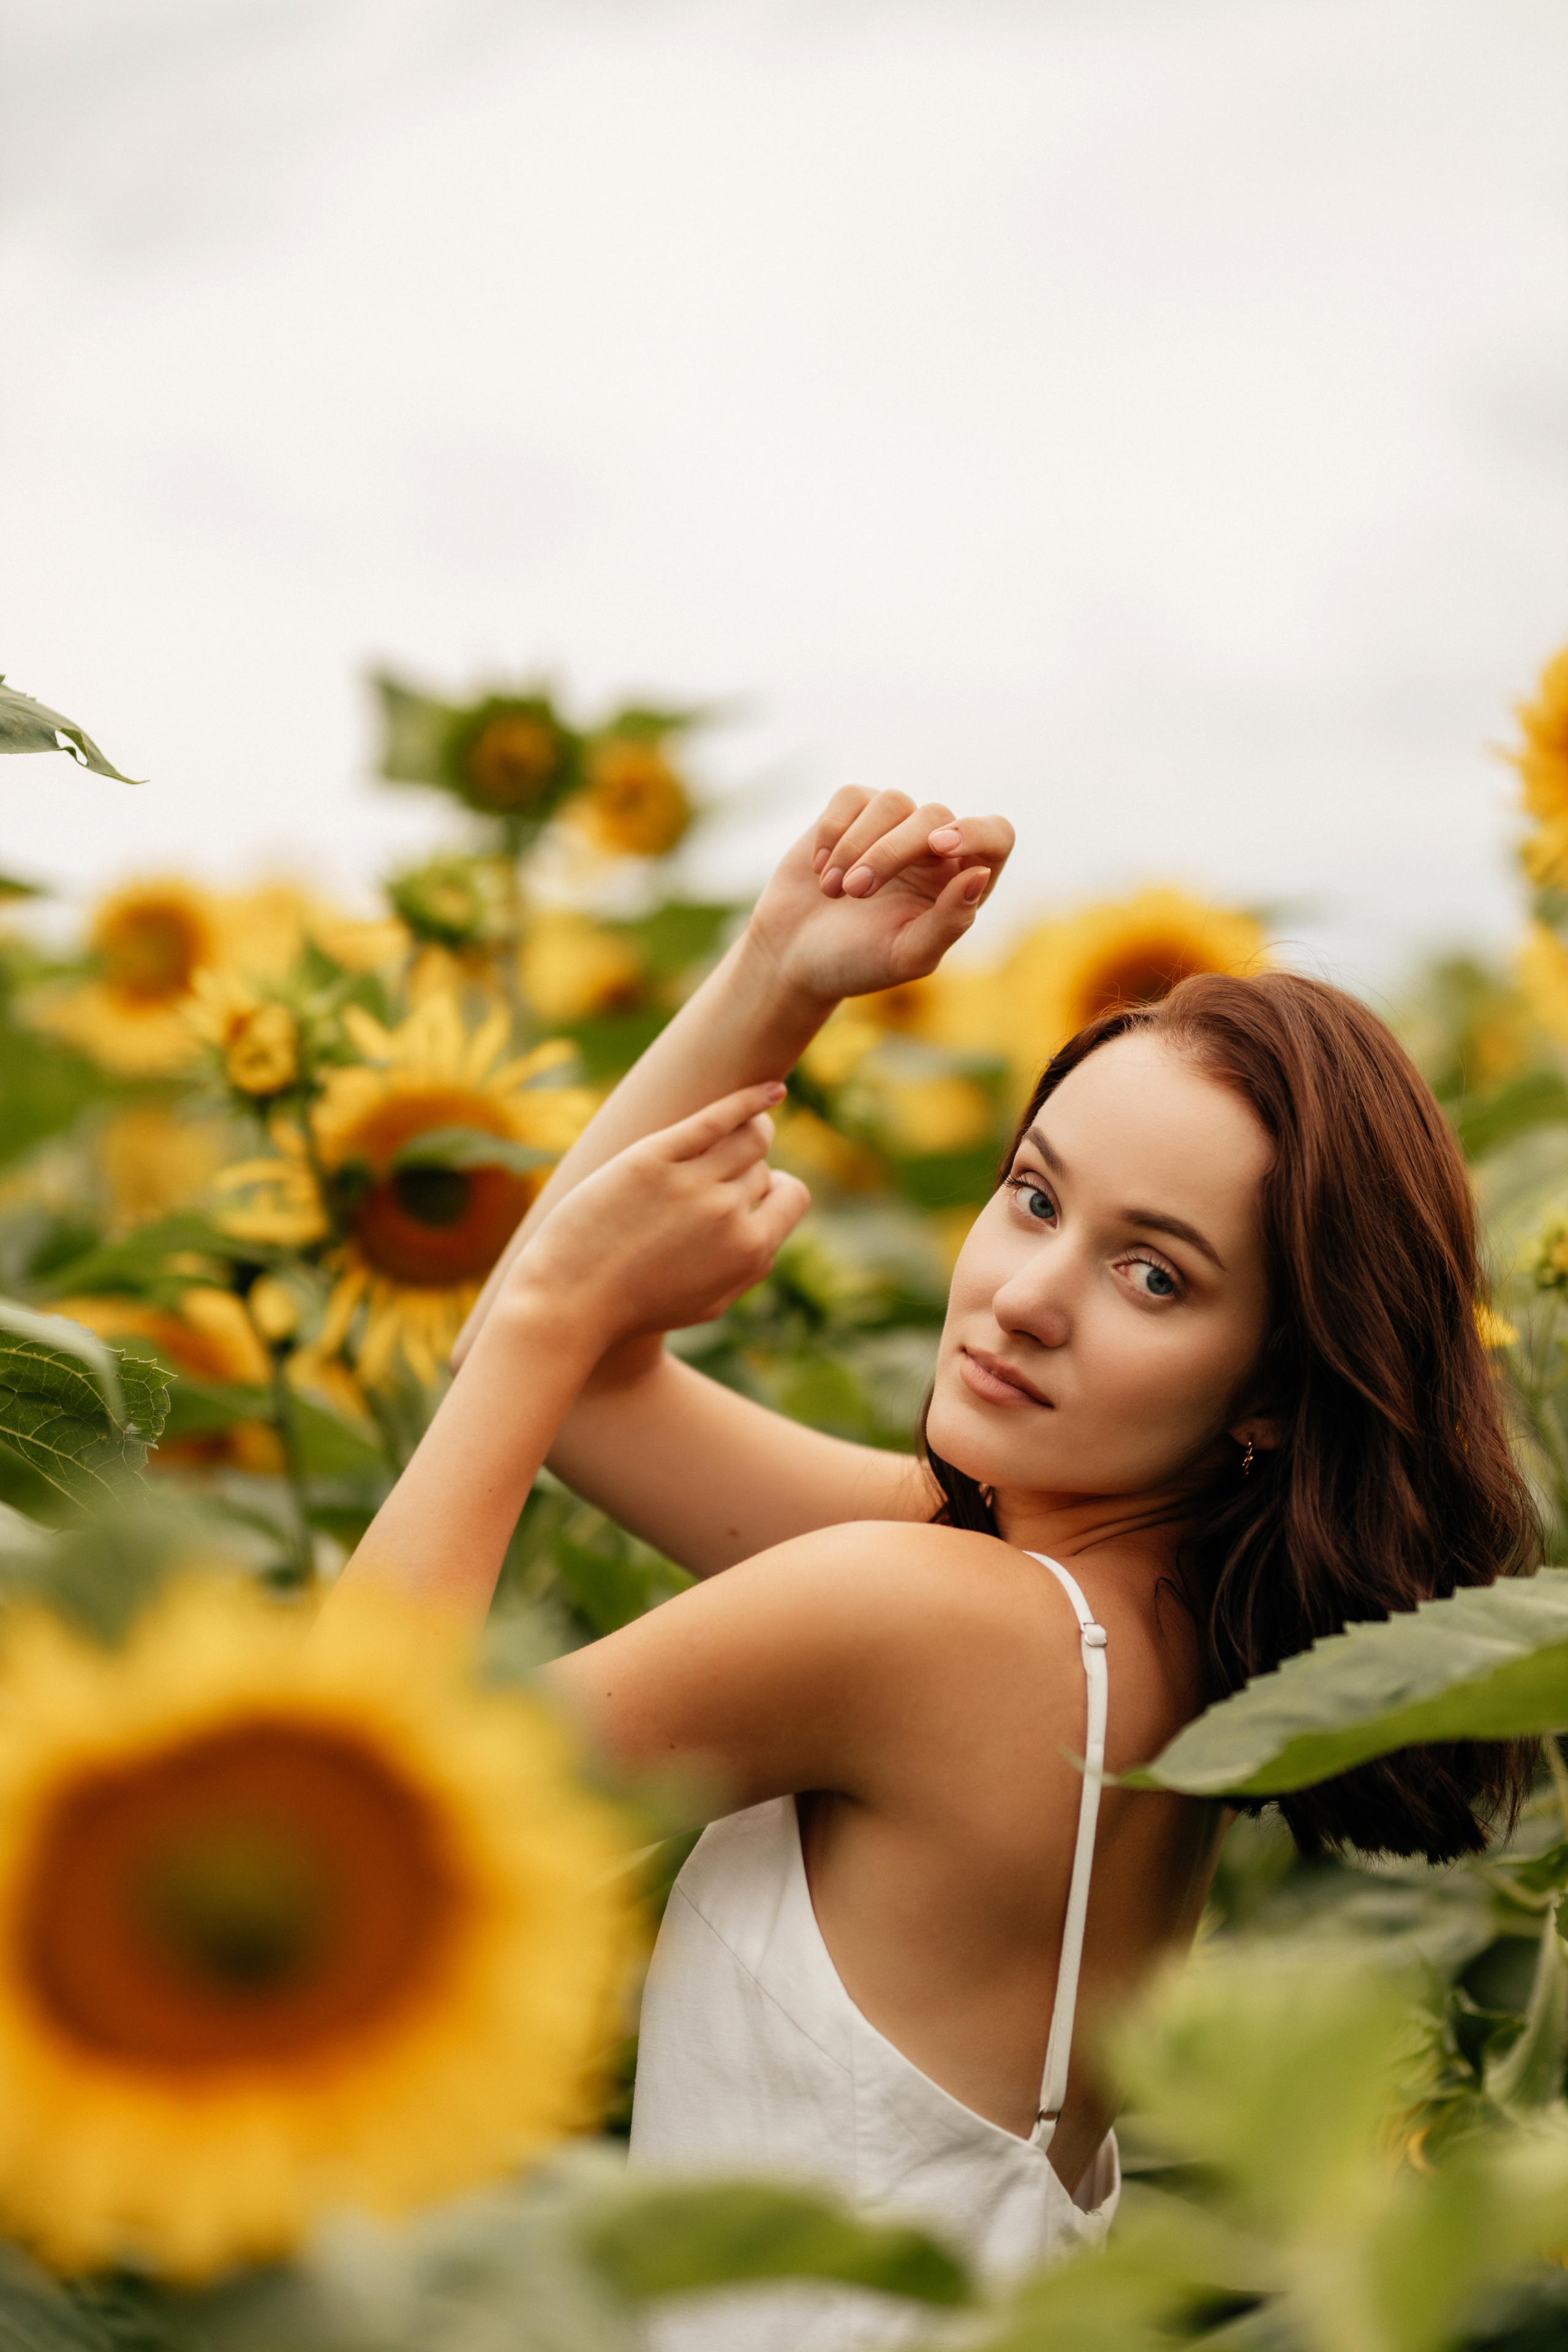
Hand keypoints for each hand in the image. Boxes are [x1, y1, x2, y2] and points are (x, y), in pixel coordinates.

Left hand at [500, 1083, 810, 1352]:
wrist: (568, 1302)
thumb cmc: (633, 1308)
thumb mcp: (706, 1304)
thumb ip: (746, 1271)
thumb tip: (768, 1238)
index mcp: (748, 1253)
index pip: (792, 1197)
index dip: (778, 1190)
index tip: (759, 1187)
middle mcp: (726, 1214)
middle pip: (759, 1166)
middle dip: (745, 1166)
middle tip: (717, 1169)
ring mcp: (691, 1183)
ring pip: (748, 1137)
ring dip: (753, 1126)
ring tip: (747, 1121)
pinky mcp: (653, 1157)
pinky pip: (717, 1117)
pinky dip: (751, 1099)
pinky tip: (771, 1089)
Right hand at [745, 789, 1014, 1005]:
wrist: (793, 958)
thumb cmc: (857, 963)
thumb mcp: (906, 957)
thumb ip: (949, 922)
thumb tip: (979, 874)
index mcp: (959, 882)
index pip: (996, 835)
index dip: (976, 831)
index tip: (939, 846)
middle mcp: (933, 848)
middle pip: (934, 816)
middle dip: (891, 852)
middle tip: (855, 891)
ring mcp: (892, 826)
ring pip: (892, 802)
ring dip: (856, 846)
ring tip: (833, 890)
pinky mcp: (852, 814)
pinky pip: (853, 796)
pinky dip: (833, 830)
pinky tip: (820, 868)